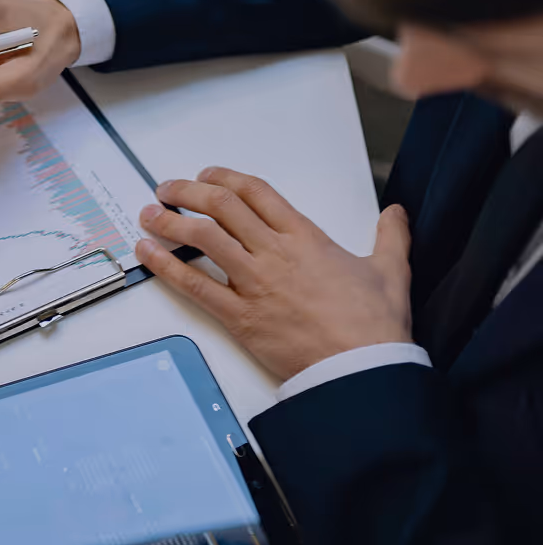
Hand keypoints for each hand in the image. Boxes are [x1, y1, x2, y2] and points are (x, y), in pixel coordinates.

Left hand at [135, 167, 412, 381]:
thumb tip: (396, 214)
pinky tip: (148, 253)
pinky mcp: (239, 316)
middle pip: (220, 206)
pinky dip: (166, 266)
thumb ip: (390, 237)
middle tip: (167, 189)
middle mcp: (274, 253)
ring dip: (170, 221)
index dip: (225, 178)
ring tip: (150, 214)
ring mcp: (253, 283)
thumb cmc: (374, 326)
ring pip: (202, 238)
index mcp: (305, 237)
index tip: (207, 175)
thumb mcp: (390, 272)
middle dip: (187, 191)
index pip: (255, 192)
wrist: (362, 370)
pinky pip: (194, 285)